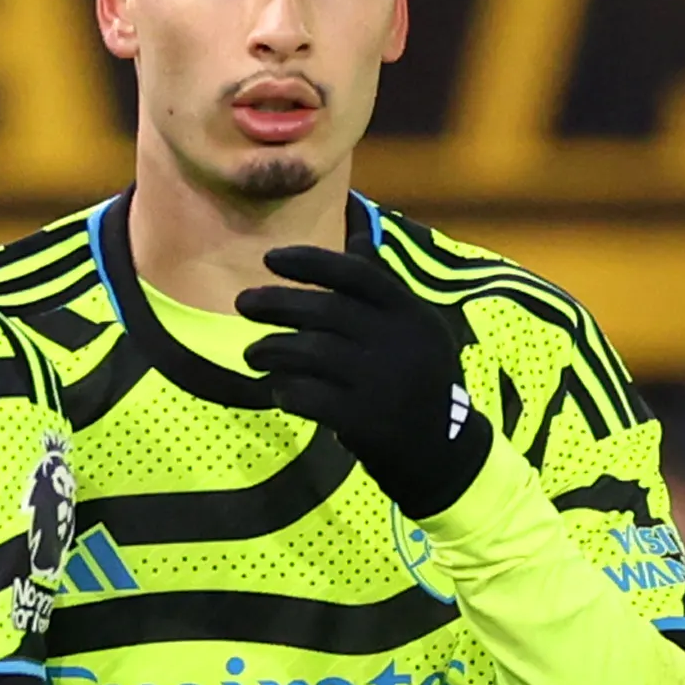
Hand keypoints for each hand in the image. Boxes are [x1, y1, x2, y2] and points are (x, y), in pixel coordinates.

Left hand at [237, 244, 493, 518]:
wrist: (441, 449)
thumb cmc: (418, 379)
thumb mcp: (415, 326)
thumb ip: (382, 285)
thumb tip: (357, 234)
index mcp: (409, 313)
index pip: (357, 274)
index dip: (311, 261)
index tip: (270, 258)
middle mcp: (397, 342)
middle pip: (327, 311)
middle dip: (277, 304)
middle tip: (243, 303)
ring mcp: (382, 382)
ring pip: (313, 353)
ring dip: (273, 349)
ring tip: (253, 354)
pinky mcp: (366, 420)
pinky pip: (311, 397)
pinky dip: (287, 391)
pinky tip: (278, 391)